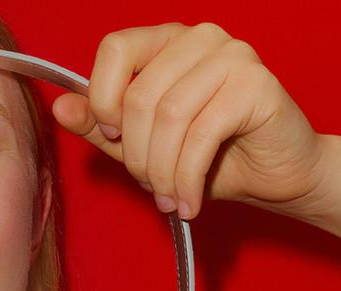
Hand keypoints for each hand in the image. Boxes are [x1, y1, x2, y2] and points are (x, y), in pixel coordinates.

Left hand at [51, 22, 322, 219]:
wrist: (279, 175)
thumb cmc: (211, 156)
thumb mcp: (143, 143)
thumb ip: (100, 124)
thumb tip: (61, 107)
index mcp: (168, 41)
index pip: (115, 49)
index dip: (104, 99)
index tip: (113, 138)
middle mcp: (201, 38)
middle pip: (140, 94)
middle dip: (137, 154)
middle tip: (149, 186)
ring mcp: (234, 55)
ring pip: (169, 116)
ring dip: (162, 170)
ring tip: (168, 198)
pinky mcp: (258, 83)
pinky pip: (201, 134)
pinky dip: (186, 177)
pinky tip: (188, 202)